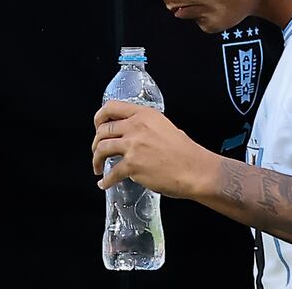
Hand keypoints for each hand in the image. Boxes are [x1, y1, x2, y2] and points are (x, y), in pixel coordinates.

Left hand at [91, 100, 219, 199]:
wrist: (195, 170)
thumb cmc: (185, 152)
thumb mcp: (164, 126)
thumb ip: (145, 126)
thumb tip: (131, 133)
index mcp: (144, 114)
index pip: (111, 107)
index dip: (99, 117)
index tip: (97, 126)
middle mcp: (136, 126)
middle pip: (103, 130)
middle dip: (96, 143)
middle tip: (97, 151)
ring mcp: (133, 146)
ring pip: (102, 149)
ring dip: (96, 160)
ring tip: (98, 167)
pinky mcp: (133, 165)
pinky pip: (112, 173)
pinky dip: (106, 180)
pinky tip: (105, 183)